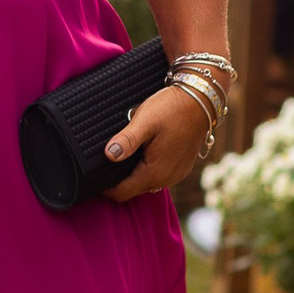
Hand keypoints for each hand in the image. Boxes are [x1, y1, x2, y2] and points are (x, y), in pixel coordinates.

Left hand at [101, 85, 211, 202]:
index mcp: (156, 172)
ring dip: (132, 175)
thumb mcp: (145, 121)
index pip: (123, 193)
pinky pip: (158, 176)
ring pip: (146, 183)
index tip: (92, 176)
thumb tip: (109, 155)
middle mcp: (167, 178)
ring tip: (119, 157)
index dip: (106, 188)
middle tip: (102, 163)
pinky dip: (146, 170)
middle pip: (134, 190)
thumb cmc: (172, 108)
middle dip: (117, 181)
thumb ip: (127, 140)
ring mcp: (176, 174)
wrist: (201, 100)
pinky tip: (140, 154)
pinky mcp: (181, 167)